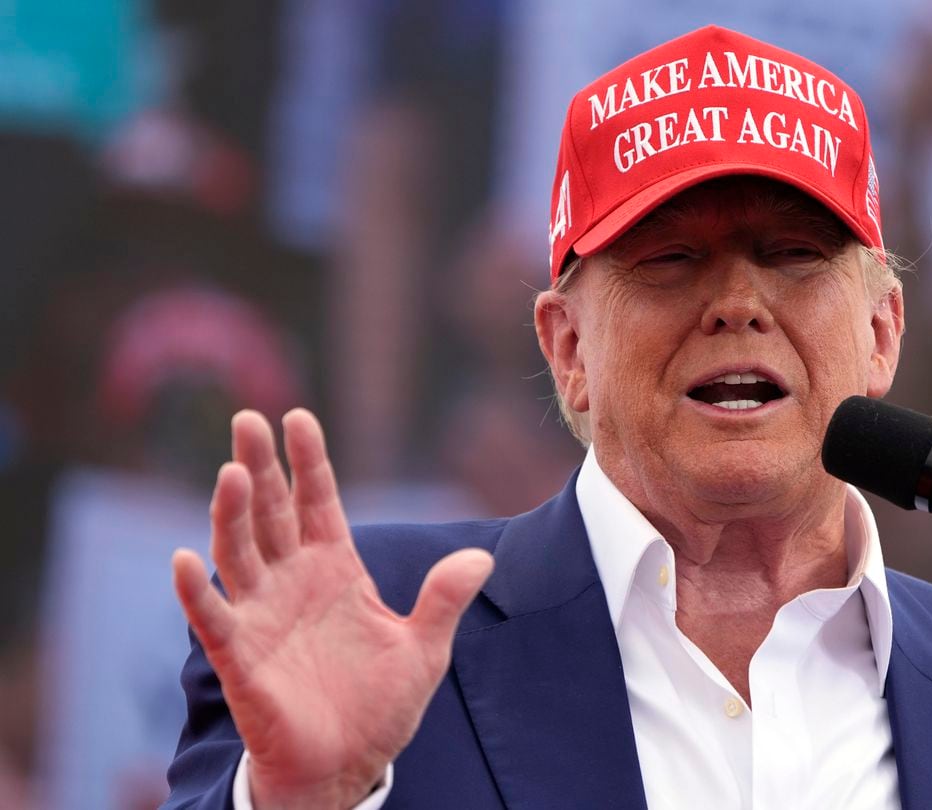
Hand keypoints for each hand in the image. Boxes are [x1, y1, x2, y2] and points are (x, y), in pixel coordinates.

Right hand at [171, 409, 492, 808]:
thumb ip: (444, 600)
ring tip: (231, 473)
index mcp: (336, 568)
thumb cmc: (380, 705)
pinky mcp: (240, 656)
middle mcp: (292, 581)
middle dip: (260, 466)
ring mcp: (262, 614)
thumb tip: (481, 558)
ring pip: (238, 551)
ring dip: (232, 513)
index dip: (308, 461)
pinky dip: (196, 591)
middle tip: (247, 418)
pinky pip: (212, 617)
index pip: (318, 501)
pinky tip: (184, 559)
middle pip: (272, 512)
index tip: (299, 417)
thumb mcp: (423, 649)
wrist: (348, 766)